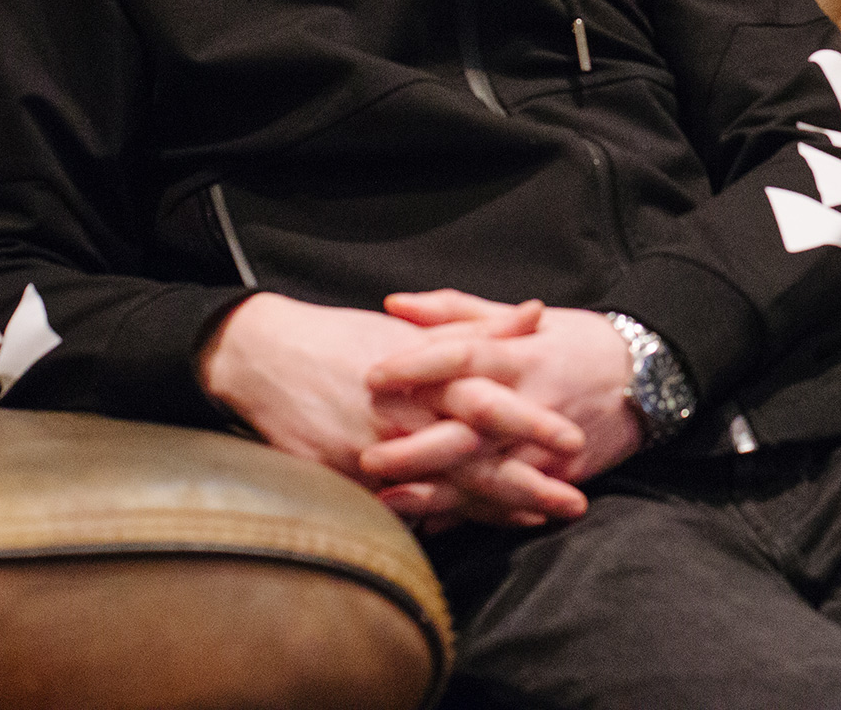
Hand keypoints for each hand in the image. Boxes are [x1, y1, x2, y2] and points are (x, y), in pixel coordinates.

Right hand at [198, 292, 587, 527]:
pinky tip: (468, 526)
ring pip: (443, 485)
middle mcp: (405, 414)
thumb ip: (478, 326)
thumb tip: (536, 313)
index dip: (533, 424)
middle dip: (526, 481)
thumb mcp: (414, 328)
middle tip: (574, 499)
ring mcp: (376, 449)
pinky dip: (437, 516)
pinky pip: (401, 504)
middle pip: (474, 454)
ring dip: (492, 505)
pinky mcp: (348, 476)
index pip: (490, 402)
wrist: (265, 357)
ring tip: (537, 517)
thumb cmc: (345, 339)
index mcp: (425, 373)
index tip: (575, 441)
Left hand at [363, 297, 647, 498]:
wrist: (653, 375)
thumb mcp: (525, 318)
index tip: (372, 375)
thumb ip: (457, 312)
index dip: (419, 364)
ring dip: (440, 489)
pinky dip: (474, 513)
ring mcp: (550, 443)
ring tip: (390, 499)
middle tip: (368, 455)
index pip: (465, 353)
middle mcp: (533, 399)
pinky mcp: (564, 474)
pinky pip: (514, 497)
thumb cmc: (576, 342)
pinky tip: (433, 525)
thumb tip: (394, 305)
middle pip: (471, 424)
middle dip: (420, 444)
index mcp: (521, 353)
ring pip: (489, 471)